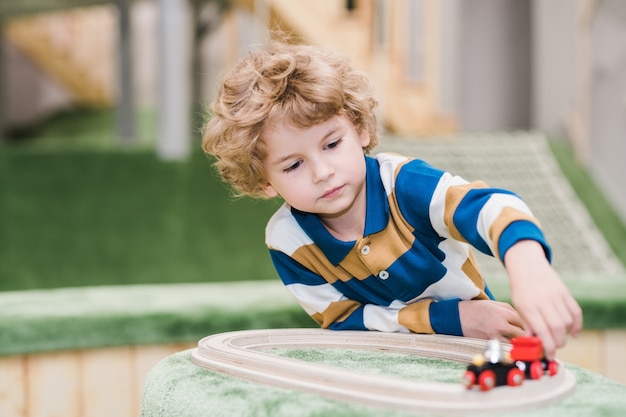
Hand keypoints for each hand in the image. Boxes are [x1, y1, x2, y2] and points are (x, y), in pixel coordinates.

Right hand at [458, 300, 525, 340]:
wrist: (458, 317)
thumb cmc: (475, 309)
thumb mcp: (493, 303)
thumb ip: (508, 310)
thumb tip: (520, 319)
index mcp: (502, 313)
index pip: (521, 321)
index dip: (521, 323)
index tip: (518, 324)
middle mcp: (501, 325)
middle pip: (520, 333)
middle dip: (520, 333)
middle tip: (517, 332)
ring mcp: (495, 336)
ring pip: (514, 342)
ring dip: (513, 341)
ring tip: (509, 337)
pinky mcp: (490, 344)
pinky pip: (504, 347)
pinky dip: (505, 345)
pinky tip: (501, 341)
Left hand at [505, 240, 582, 358]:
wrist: (527, 265)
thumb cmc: (520, 288)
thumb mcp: (518, 305)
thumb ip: (527, 323)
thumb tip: (533, 343)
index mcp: (528, 306)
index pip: (542, 331)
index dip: (548, 346)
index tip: (549, 356)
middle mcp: (543, 300)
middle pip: (558, 328)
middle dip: (558, 343)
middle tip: (555, 348)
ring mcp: (556, 295)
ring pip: (568, 321)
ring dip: (566, 334)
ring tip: (559, 339)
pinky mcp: (565, 292)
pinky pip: (576, 312)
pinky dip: (577, 324)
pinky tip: (574, 333)